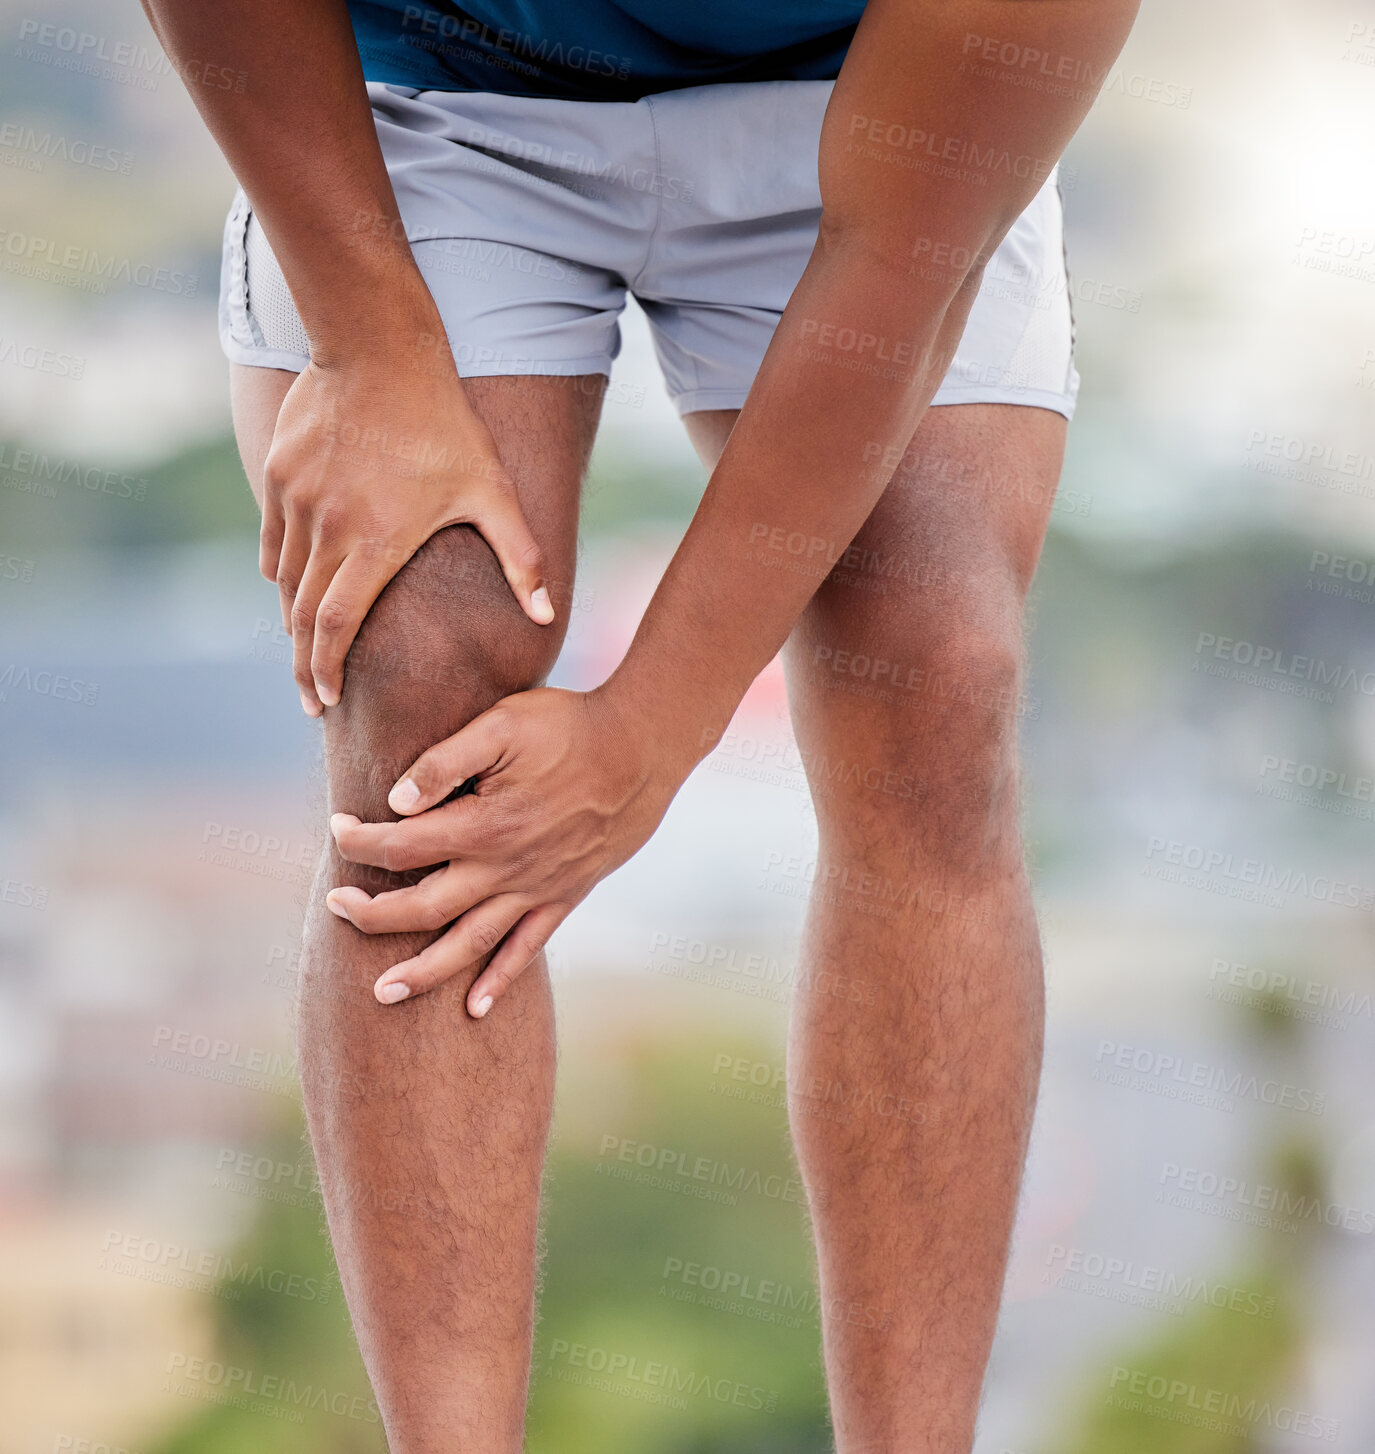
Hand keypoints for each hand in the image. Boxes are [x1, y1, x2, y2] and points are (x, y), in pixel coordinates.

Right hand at [261, 350, 553, 715]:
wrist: (378, 347)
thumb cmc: (444, 422)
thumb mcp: (491, 490)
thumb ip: (520, 557)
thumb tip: (549, 615)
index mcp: (375, 541)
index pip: (337, 626)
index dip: (327, 670)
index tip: (328, 703)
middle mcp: (326, 528)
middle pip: (302, 616)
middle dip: (304, 666)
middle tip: (312, 700)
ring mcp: (295, 501)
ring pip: (284, 581)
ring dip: (292, 623)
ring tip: (304, 653)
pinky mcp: (277, 475)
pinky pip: (272, 542)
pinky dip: (280, 575)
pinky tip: (291, 592)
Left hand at [325, 686, 688, 1013]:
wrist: (644, 747)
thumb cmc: (569, 725)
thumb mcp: (502, 724)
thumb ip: (445, 761)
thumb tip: (395, 801)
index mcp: (483, 825)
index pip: (400, 848)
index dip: (360, 842)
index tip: (336, 829)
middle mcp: (505, 868)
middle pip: (422, 909)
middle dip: (371, 915)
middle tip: (335, 909)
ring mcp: (537, 888)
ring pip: (469, 944)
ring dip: (423, 972)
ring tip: (383, 994)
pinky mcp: (566, 894)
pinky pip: (527, 948)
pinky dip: (500, 980)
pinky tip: (476, 1008)